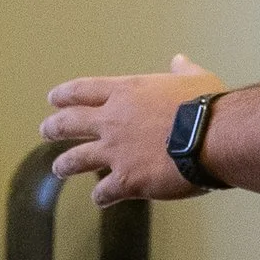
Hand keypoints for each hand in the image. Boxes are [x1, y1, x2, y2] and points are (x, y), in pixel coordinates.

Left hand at [41, 55, 222, 208]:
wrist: (214, 137)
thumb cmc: (207, 105)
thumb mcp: (195, 79)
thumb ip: (182, 70)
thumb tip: (179, 60)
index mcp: (126, 92)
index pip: (83, 91)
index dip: (65, 95)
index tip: (53, 99)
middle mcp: (112, 121)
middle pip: (70, 123)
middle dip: (54, 127)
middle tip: (46, 130)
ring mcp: (116, 152)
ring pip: (77, 159)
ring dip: (65, 164)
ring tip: (59, 168)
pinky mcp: (127, 180)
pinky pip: (105, 192)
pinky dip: (101, 197)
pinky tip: (101, 200)